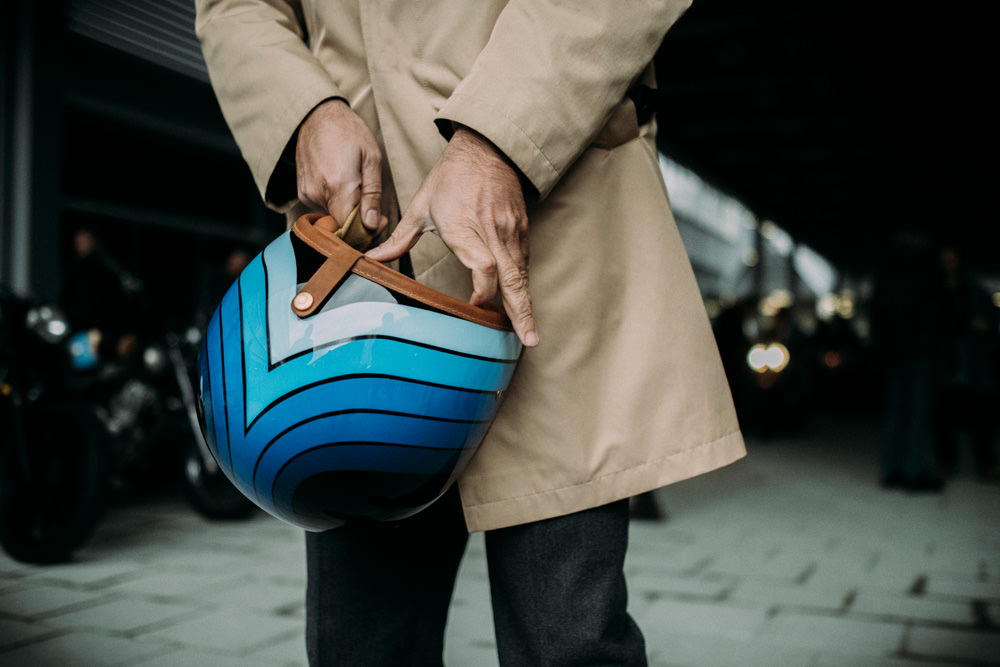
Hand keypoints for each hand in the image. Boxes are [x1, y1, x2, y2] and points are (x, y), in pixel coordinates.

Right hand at [295, 98, 386, 233]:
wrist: (317, 115)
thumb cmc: (348, 132)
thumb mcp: (371, 159)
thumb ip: (372, 195)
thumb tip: (372, 224)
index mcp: (338, 185)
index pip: (351, 229)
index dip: (368, 231)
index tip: (380, 221)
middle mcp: (317, 193)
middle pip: (342, 226)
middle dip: (360, 223)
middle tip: (374, 210)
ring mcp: (307, 194)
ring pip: (333, 218)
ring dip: (348, 212)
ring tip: (357, 189)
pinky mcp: (302, 193)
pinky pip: (323, 208)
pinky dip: (336, 204)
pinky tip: (342, 186)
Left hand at [366, 127, 537, 346]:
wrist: (486, 149)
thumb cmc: (450, 177)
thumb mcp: (421, 206)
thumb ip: (399, 239)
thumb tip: (370, 259)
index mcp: (464, 226)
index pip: (483, 266)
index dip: (483, 291)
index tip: (476, 307)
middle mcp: (491, 231)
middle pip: (511, 278)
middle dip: (520, 311)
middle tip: (529, 339)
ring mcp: (510, 232)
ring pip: (522, 275)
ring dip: (526, 304)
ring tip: (531, 334)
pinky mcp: (521, 231)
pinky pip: (524, 264)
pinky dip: (524, 287)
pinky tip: (524, 307)